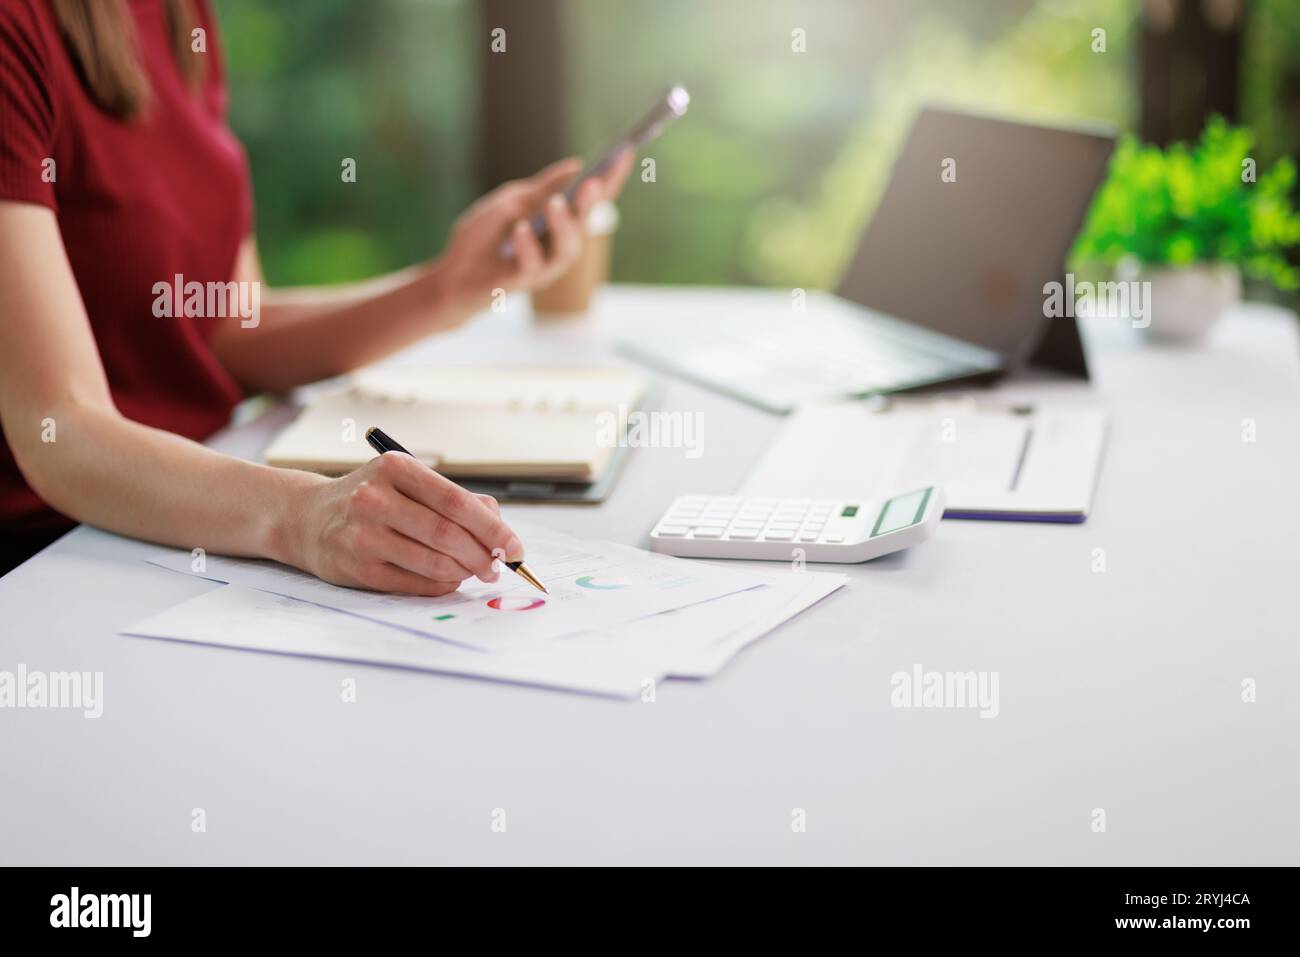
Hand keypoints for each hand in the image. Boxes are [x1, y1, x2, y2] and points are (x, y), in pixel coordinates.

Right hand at [291, 452, 521, 595]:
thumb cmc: (371, 499)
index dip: (493, 527)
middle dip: (483, 555)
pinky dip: (441, 584)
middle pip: (447, 534)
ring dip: (464, 571)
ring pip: (434, 562)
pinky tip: (449, 578)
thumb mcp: (408, 482)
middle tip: (499, 566)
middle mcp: (375, 499)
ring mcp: (364, 535)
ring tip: (475, 571)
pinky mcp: (358, 569)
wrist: (307, 518)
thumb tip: (499, 526)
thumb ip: (454, 499)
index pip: (456, 501)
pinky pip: (415, 583)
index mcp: (395, 468)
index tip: (515, 546)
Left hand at [436, 149, 634, 312]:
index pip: (591, 199)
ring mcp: (545, 267)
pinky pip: (532, 265)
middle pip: (584, 224)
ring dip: (564, 226)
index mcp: (559, 221)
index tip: (625, 152)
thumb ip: (542, 187)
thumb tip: (576, 166)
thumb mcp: (511, 200)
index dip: (611, 177)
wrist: (452, 272)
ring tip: (555, 204)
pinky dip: (527, 245)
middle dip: (591, 204)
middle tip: (594, 183)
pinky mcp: (523, 282)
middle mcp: (559, 245)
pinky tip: (519, 229)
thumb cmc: (482, 236)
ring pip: (567, 250)